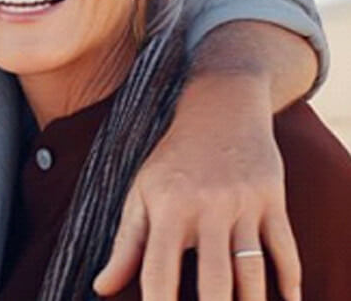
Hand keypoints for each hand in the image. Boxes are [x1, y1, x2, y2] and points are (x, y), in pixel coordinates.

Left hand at [93, 73, 300, 300]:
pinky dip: (290, 279)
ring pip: (252, 270)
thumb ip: (126, 245)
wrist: (219, 108)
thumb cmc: (173, 159)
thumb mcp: (142, 193)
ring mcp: (242, 203)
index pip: (160, 272)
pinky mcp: (272, 198)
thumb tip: (101, 289)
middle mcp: (206, 206)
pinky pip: (285, 248)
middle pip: (215, 280)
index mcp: (167, 207)